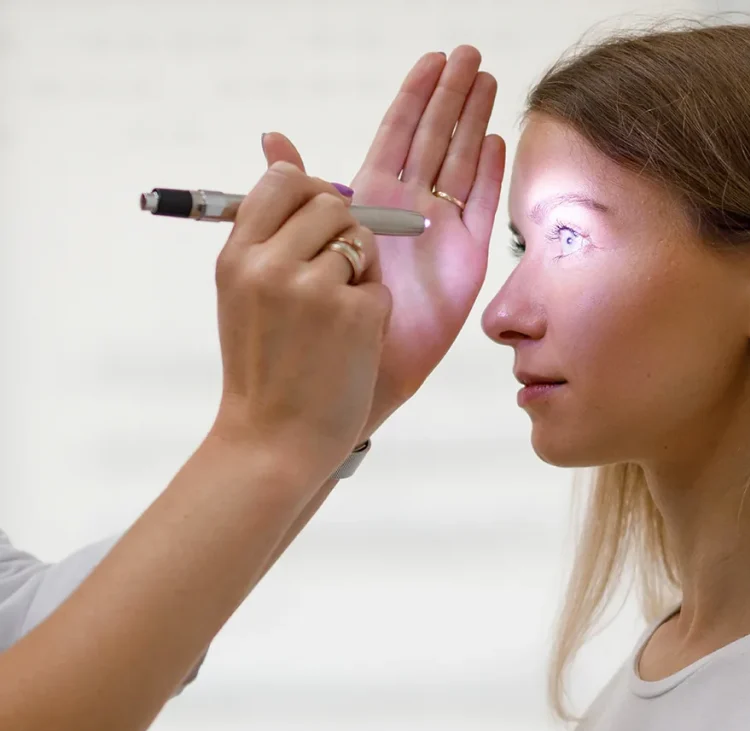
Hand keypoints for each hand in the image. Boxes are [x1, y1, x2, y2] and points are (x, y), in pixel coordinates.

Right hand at [210, 153, 391, 484]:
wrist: (274, 440)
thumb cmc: (263, 366)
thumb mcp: (245, 290)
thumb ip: (266, 223)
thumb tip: (276, 138)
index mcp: (237, 255)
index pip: (284, 180)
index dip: (311, 194)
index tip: (317, 225)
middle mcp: (270, 264)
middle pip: (332, 203)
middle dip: (344, 233)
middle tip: (332, 279)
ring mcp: (314, 288)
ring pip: (362, 242)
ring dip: (359, 274)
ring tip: (333, 320)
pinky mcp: (355, 313)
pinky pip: (379, 287)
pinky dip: (371, 313)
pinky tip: (347, 346)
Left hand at [263, 46, 504, 438]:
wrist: (343, 374)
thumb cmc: (316, 320)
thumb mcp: (295, 242)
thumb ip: (294, 189)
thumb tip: (272, 137)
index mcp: (371, 198)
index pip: (399, 132)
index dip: (416, 95)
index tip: (432, 59)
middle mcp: (409, 209)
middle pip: (437, 138)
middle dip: (453, 95)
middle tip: (470, 54)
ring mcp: (440, 233)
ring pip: (462, 163)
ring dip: (475, 122)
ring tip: (488, 80)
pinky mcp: (464, 262)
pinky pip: (481, 209)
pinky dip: (489, 175)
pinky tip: (495, 140)